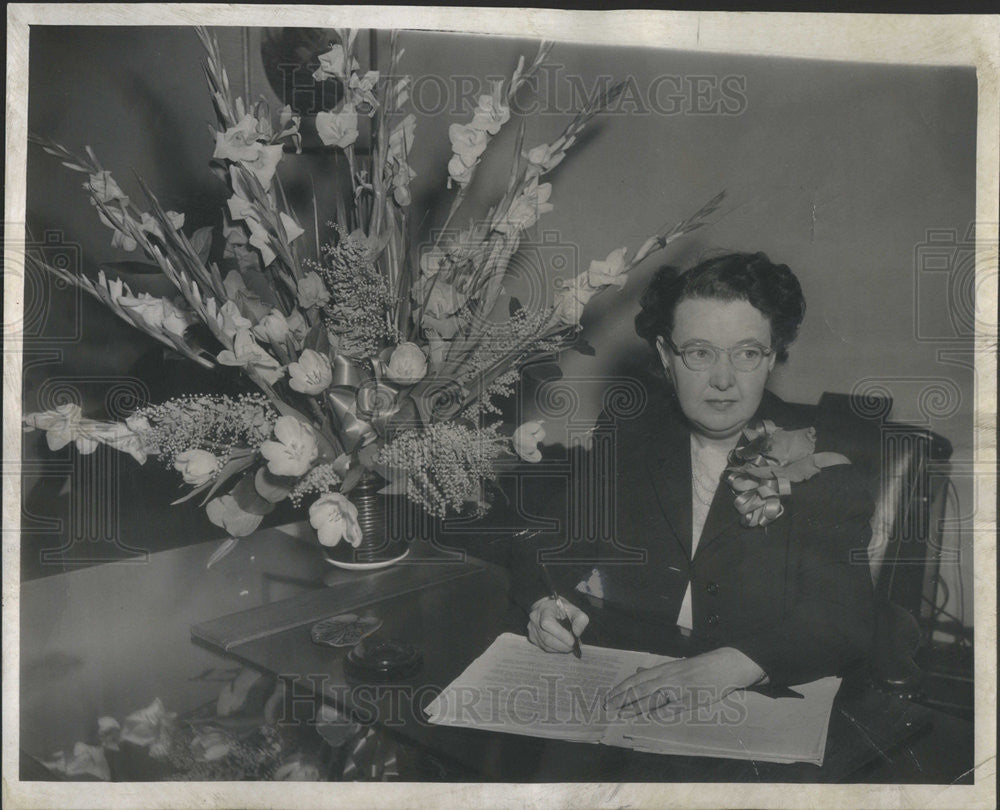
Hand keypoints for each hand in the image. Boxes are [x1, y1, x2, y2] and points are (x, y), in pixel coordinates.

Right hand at [527, 596, 588, 652]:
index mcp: (544, 609)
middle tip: (574, 646)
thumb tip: (576, 633)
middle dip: (563, 645)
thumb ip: (579, 620)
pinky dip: (555, 649)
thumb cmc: (562, 609)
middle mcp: (535, 619)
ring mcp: (532, 629)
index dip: (560, 634)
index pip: (547, 623)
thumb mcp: (574, 610)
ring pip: (546, 645)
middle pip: (547, 638)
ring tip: (570, 646)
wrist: (549, 608)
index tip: (573, 641)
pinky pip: (544, 647)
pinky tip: (562, 645)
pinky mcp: (532, 637)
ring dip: (560, 648)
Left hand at [605, 647, 765, 717]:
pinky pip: (671, 709)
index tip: (608, 696)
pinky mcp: (689, 700)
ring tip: (622, 714)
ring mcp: (678, 689)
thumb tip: (637, 671)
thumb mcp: (675, 666)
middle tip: (608, 707)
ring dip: (635, 707)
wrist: (724, 666)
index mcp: (663, 669)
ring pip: (652, 699)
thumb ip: (656, 671)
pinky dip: (659, 713)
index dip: (621, 688)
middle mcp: (668, 678)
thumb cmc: (699, 667)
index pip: (637, 680)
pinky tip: (648, 718)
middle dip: (622, 698)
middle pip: (640, 689)